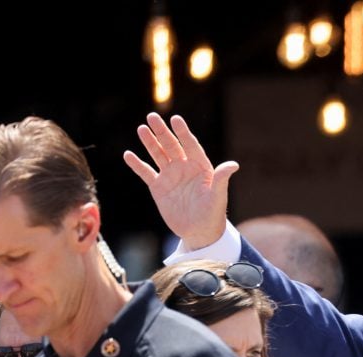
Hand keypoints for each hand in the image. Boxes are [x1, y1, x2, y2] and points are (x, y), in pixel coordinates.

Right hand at [123, 113, 236, 250]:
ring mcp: (170, 177)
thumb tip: (234, 165)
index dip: (183, 133)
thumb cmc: (213, 214)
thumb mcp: (218, 197)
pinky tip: (128, 155)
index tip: (176, 119)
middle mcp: (184, 168)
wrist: (199, 233)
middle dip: (162, 132)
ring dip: (150, 142)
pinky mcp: (158, 188)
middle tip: (152, 117)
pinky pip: (146, 172)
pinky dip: (137, 164)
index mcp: (200, 167)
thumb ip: (221, 179)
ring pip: (158, 155)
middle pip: (172, 146)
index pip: (190, 145)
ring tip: (142, 129)